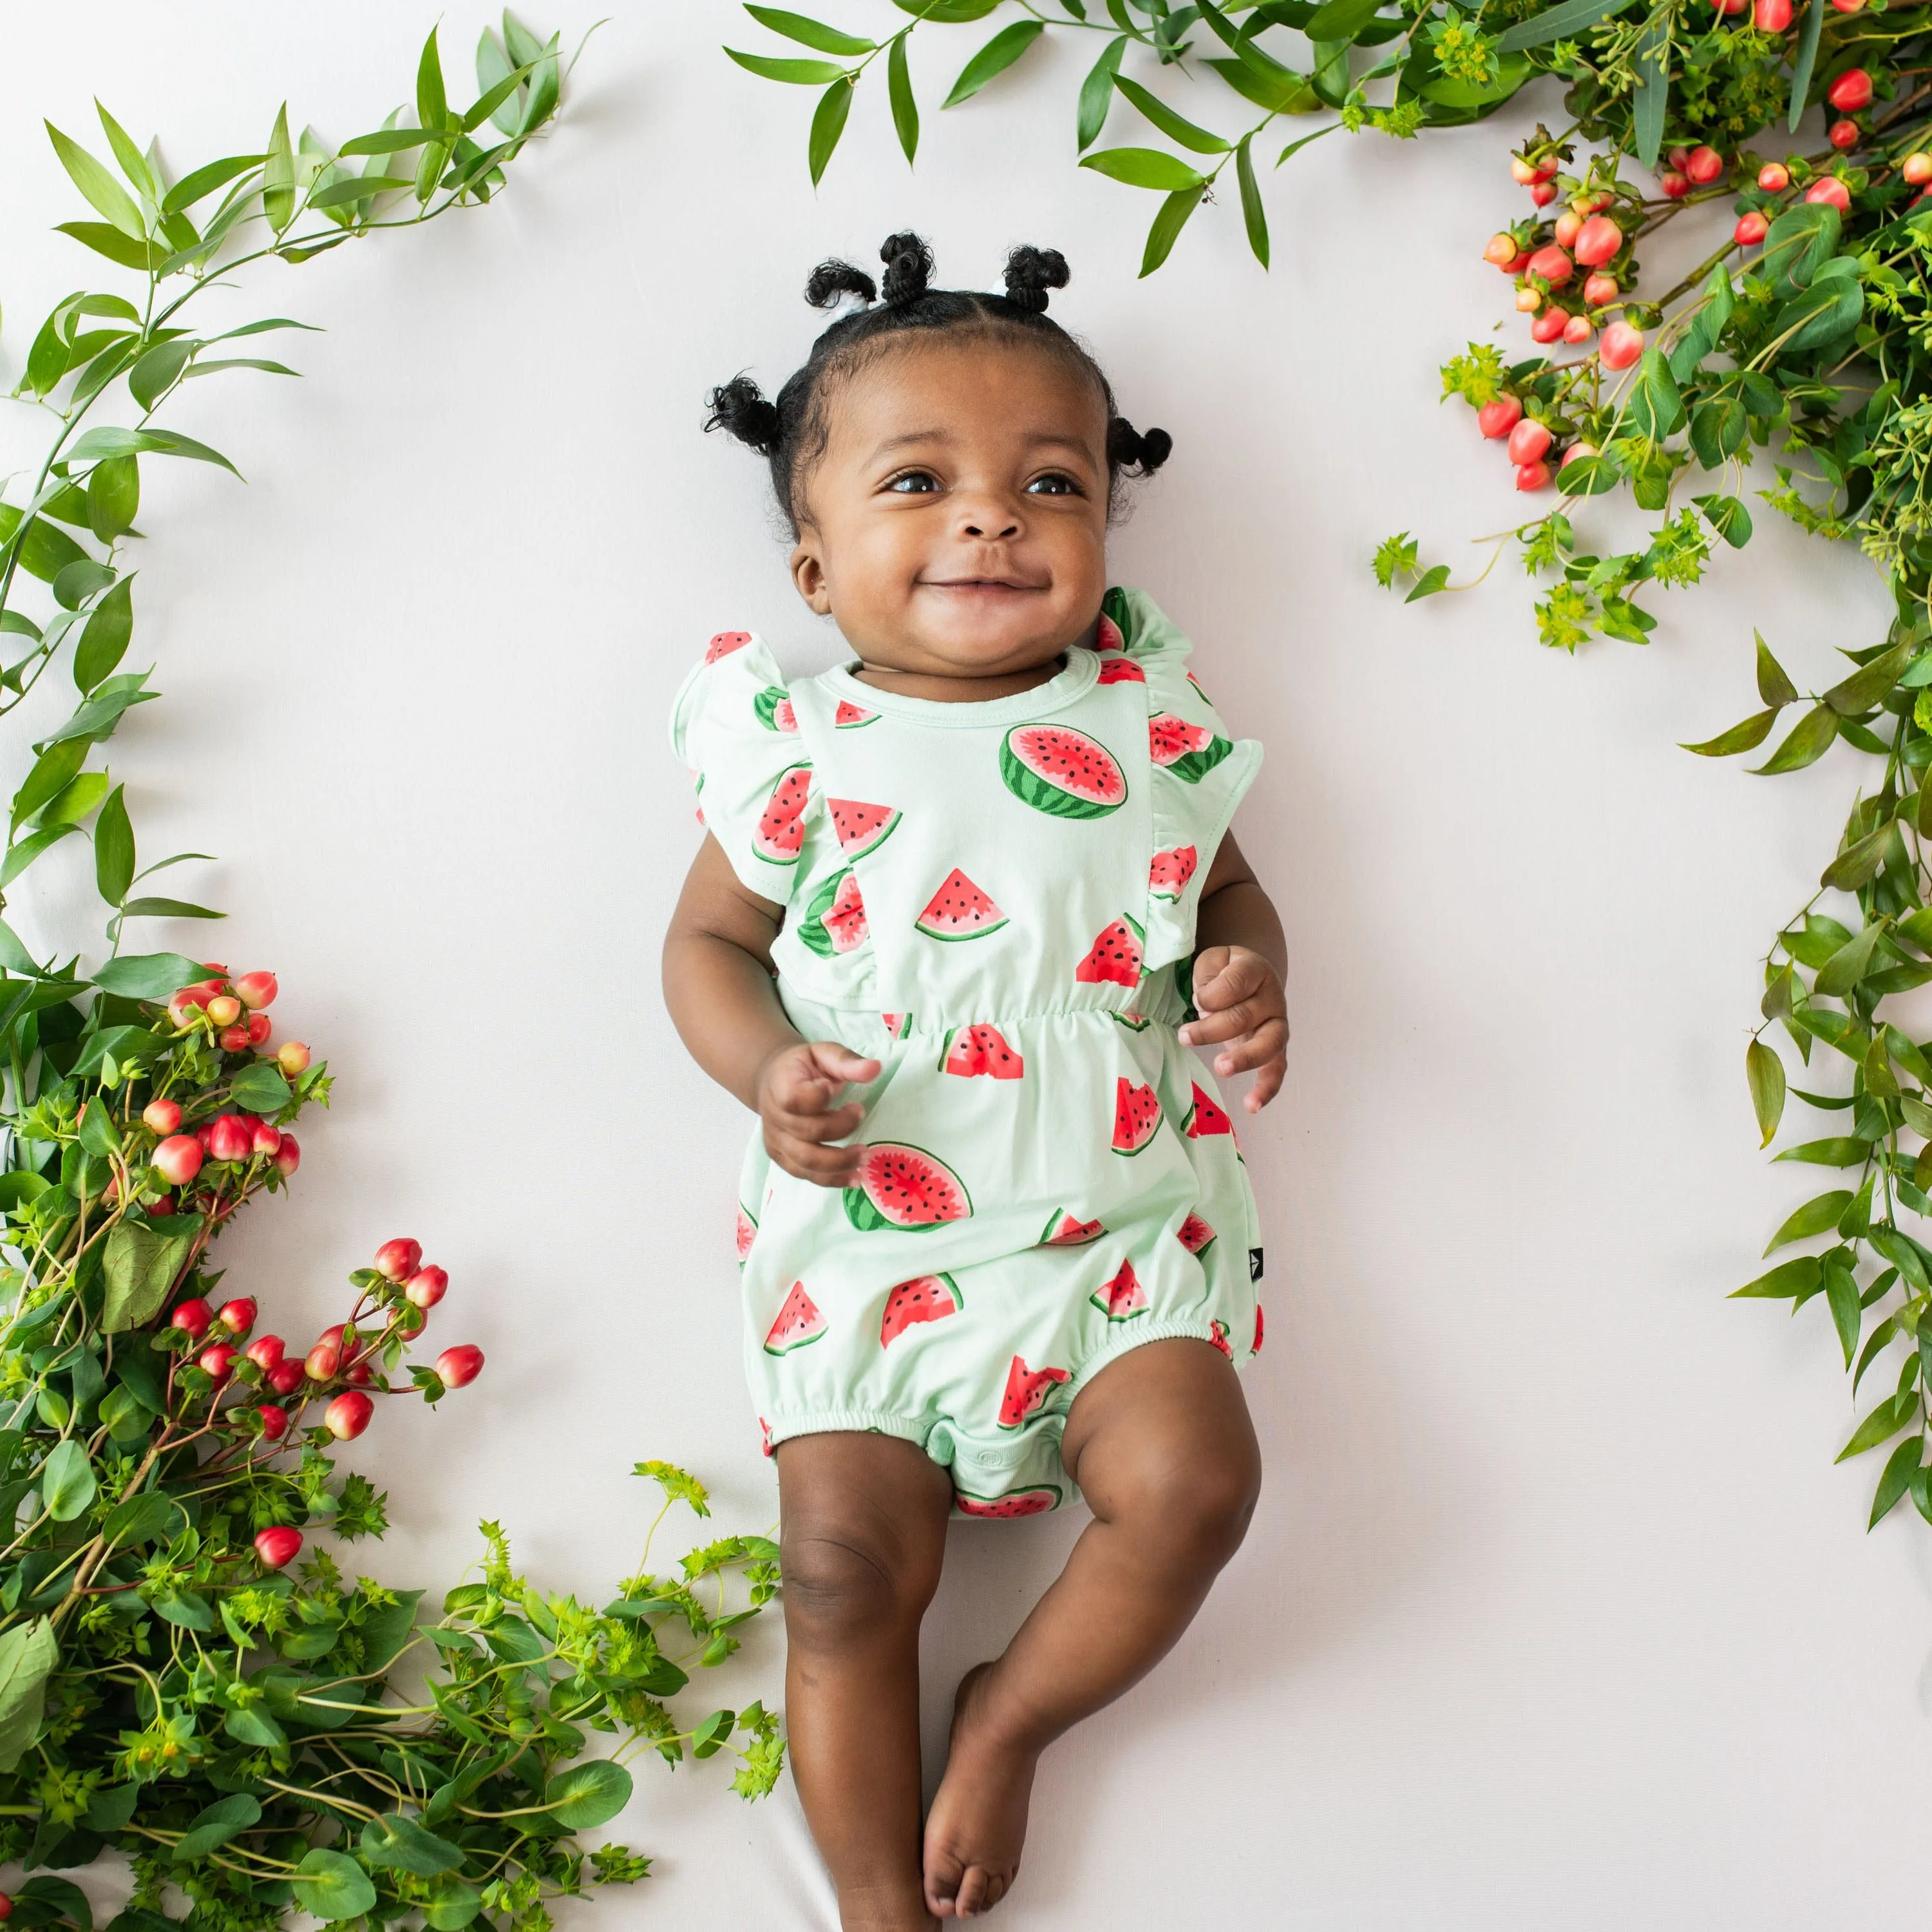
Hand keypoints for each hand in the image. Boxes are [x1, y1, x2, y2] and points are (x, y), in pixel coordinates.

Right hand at [755, 1040, 881, 1184]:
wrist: (773, 1081)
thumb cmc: (803, 1066)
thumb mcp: (823, 1053)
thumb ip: (846, 1061)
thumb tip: (875, 1068)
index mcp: (781, 1085)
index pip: (796, 1098)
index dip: (818, 1097)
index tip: (836, 1088)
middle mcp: (774, 1116)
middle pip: (807, 1132)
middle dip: (842, 1128)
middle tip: (862, 1114)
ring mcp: (775, 1140)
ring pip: (806, 1161)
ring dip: (840, 1163)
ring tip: (865, 1156)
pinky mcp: (781, 1157)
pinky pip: (804, 1174)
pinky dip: (831, 1180)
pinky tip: (854, 1178)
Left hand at [1180, 945, 1287, 1111]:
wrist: (1249, 979)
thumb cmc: (1223, 972)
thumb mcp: (1212, 960)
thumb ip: (1208, 976)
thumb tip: (1206, 1005)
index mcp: (1255, 970)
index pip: (1237, 981)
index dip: (1213, 992)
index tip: (1196, 999)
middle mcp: (1272, 998)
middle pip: (1245, 1016)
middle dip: (1212, 1029)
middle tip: (1184, 1036)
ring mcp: (1276, 1025)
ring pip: (1268, 1044)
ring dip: (1243, 1058)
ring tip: (1220, 1067)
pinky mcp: (1275, 1050)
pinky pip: (1276, 1070)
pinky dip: (1267, 1089)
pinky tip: (1252, 1106)